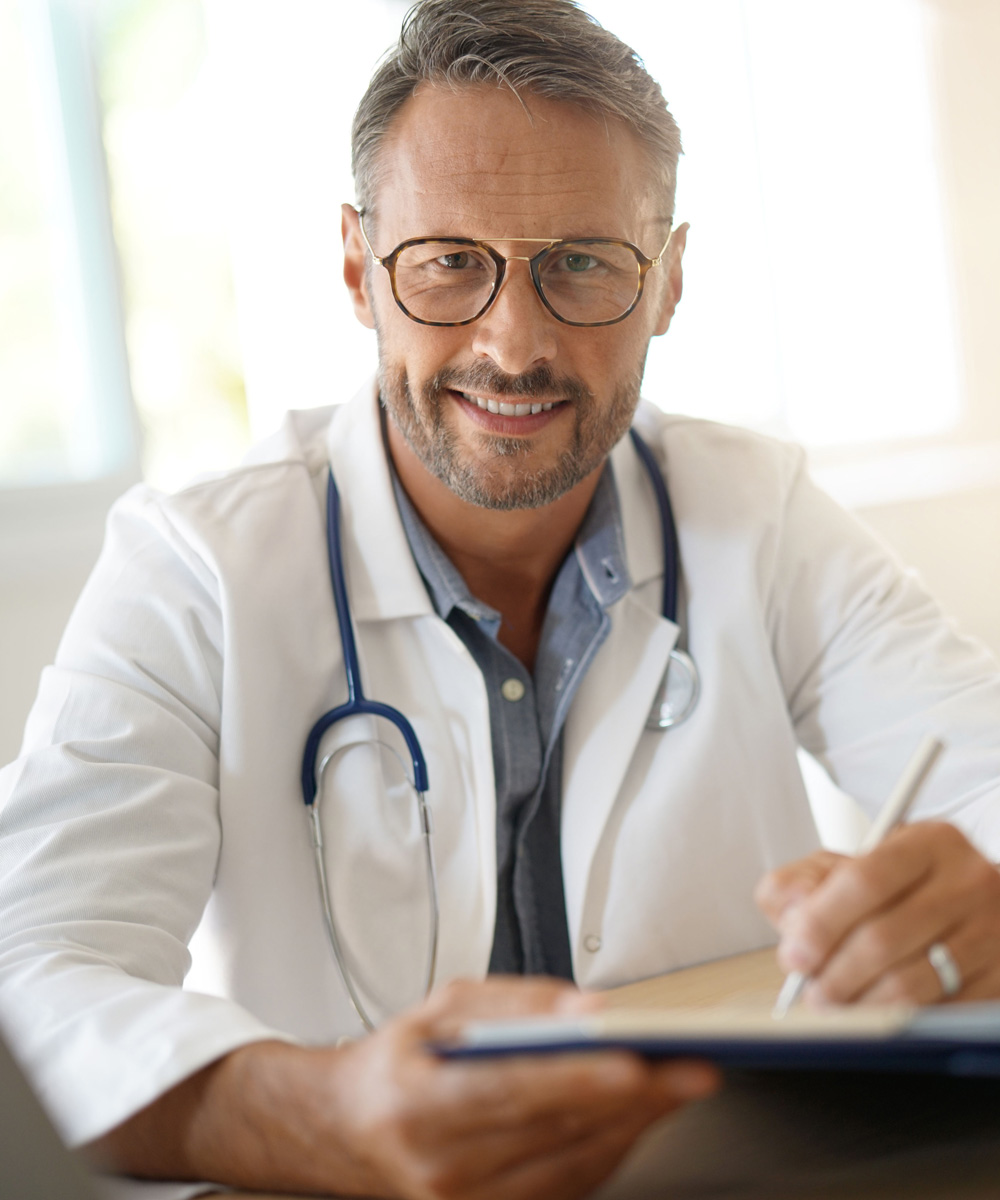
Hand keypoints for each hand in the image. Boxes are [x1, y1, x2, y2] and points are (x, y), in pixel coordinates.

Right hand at [90, 975, 718, 1198]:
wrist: (347, 1134)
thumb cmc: (398, 1062)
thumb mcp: (444, 1006)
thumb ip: (519, 1005)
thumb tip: (588, 1010)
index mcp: (418, 1105)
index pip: (512, 1093)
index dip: (577, 1081)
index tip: (634, 1063)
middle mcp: (442, 1170)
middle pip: (558, 1135)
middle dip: (634, 1100)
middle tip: (691, 1065)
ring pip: (575, 1169)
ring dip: (635, 1126)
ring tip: (679, 1084)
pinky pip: (571, 1189)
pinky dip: (611, 1149)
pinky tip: (638, 1116)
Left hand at [755, 822, 999, 1004]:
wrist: (960, 904)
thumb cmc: (893, 889)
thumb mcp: (843, 866)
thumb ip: (801, 882)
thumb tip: (792, 915)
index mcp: (928, 843)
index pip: (865, 880)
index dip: (822, 923)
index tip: (796, 953)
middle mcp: (968, 882)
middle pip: (884, 938)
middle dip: (834, 973)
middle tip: (810, 989)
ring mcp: (991, 931)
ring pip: (910, 983)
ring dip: (859, 1003)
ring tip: (835, 1003)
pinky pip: (939, 1011)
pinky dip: (896, 1019)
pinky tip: (875, 1010)